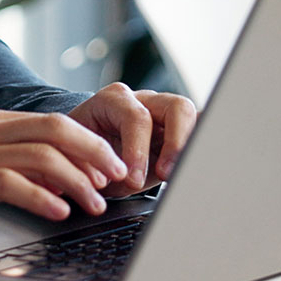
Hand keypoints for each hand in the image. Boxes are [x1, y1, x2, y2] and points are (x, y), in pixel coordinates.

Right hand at [0, 107, 128, 239]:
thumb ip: (10, 159)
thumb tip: (56, 176)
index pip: (52, 121)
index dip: (88, 142)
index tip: (110, 165)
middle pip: (55, 128)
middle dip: (94, 152)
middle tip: (116, 177)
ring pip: (42, 155)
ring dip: (77, 181)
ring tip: (94, 203)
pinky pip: (13, 183)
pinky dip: (42, 197)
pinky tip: (58, 212)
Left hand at [68, 83, 196, 195]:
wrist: (82, 147)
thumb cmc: (81, 150)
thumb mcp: (80, 156)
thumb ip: (94, 166)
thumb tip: (115, 179)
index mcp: (113, 100)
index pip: (136, 117)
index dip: (138, 150)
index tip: (133, 179)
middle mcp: (143, 101)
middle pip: (177, 107)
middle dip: (176, 143)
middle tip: (165, 175)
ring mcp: (164, 113)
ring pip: (195, 118)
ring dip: (190, 148)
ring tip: (179, 176)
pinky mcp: (178, 131)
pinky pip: (199, 132)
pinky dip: (199, 150)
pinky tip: (194, 171)